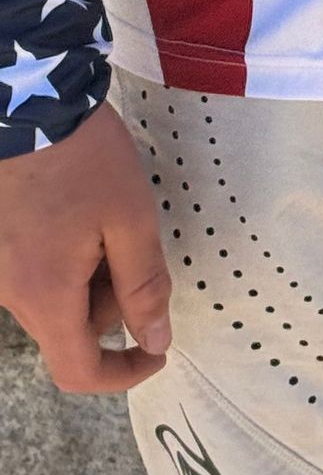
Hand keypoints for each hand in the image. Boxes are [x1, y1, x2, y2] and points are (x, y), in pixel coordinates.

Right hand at [0, 104, 170, 392]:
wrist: (26, 101)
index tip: (156, 351)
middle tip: (134, 242)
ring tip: (107, 215)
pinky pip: (35, 270)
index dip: (122, 374)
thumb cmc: (83, 159)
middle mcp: (10, 293)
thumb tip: (155, 340)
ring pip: (53, 296)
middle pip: (68, 328)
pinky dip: (65, 256)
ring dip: (88, 275)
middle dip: (111, 302)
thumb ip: (144, 285)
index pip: (77, 371)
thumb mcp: (130, 218)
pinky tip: (81, 210)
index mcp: (44, 296)